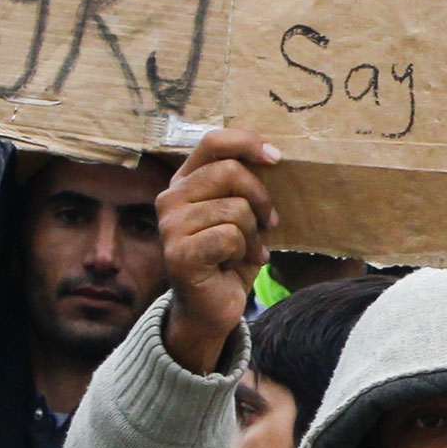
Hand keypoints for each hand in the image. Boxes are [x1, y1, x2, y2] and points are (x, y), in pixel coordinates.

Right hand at [158, 128, 279, 374]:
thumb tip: (274, 156)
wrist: (214, 305)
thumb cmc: (231, 254)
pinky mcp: (178, 253)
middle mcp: (170, 198)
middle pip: (230, 172)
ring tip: (245, 249)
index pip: (213, 142)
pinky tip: (234, 264)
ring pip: (235, 208)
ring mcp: (170, 226)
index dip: (247, 142)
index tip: (276, 158)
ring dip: (253, 233)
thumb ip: (245, 183)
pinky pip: (230, 236)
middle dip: (261, 199)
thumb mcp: (242, 211)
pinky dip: (244, 251)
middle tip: (268, 222)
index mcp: (185, 181)